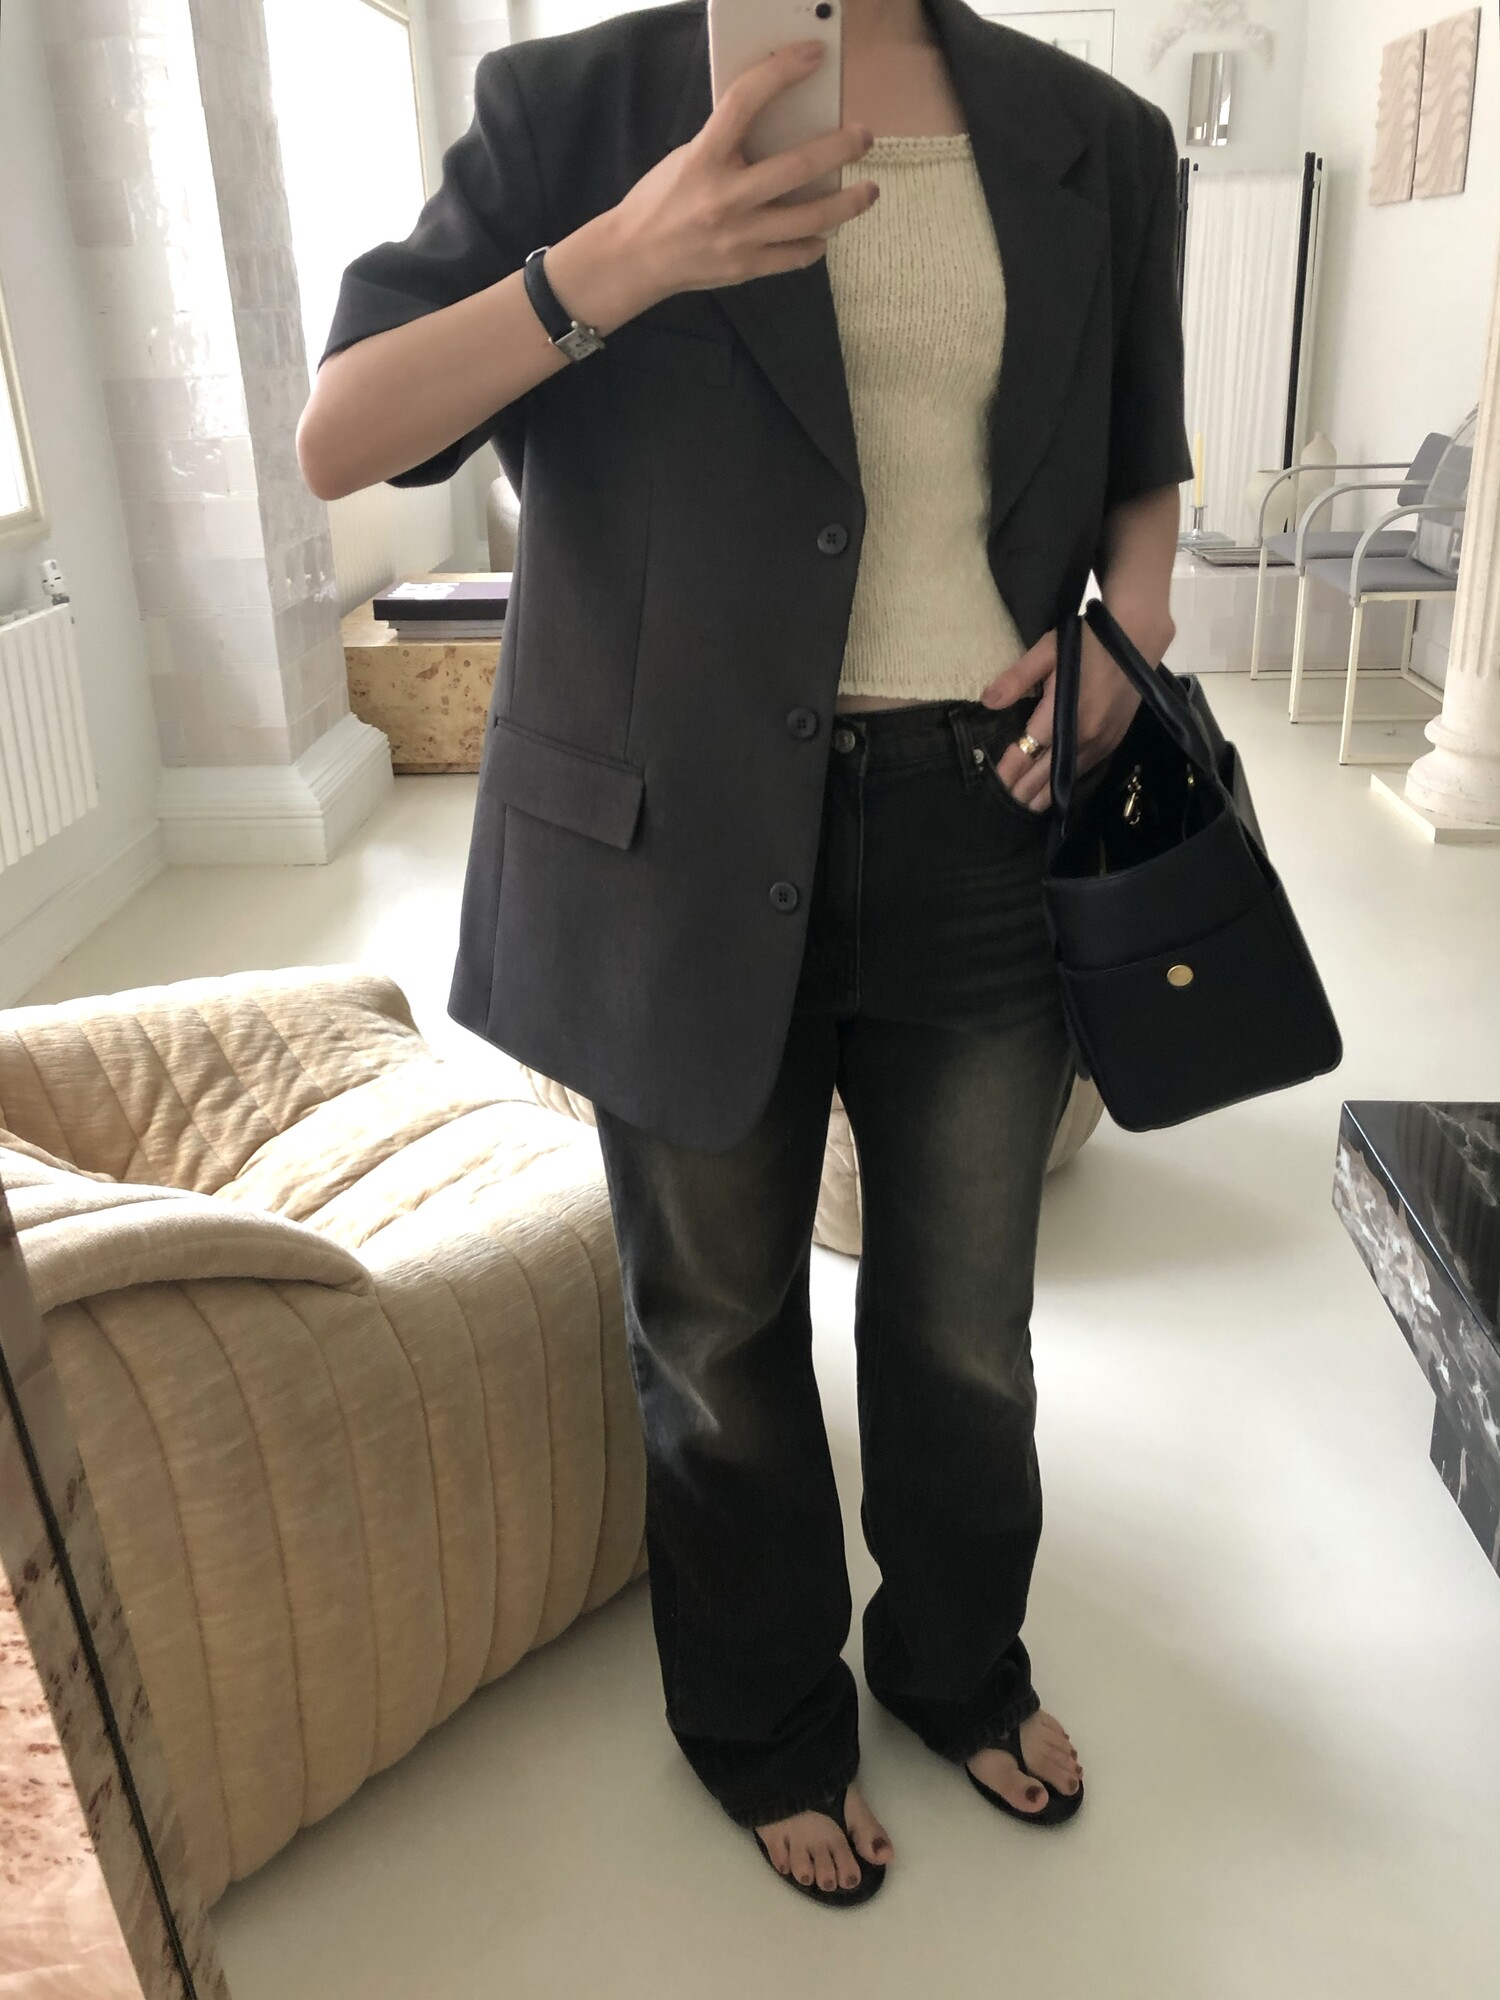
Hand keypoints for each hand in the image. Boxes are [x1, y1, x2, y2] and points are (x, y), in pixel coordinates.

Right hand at [606, 41, 878, 302]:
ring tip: (868, 191)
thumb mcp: (688, 158)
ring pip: (809, 219)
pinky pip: (795, 255)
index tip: (814, 55)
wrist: (635, 258)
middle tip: (864, 137)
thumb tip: (782, 124)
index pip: (744, 102)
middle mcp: (724, 198)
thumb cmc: (663, 200)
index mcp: (704, 158)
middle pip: (797, 168)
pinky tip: (825, 232)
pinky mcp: (746, 267)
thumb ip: (728, 144)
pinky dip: (815, 243)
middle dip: (840, 148)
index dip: (781, 71)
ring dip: (847, 204)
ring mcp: (738, 237)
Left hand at [978, 623, 1147, 813]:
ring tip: (1030, 806)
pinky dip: (1070, 781)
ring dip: (1048, 792)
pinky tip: (1061, 787)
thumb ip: (1016, 679)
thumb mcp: (1046, 652)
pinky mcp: (1115, 739)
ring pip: (1069, 776)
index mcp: (1061, 716)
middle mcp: (1082, 737)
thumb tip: (987, 702)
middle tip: (1007, 806)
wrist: (1138, 636)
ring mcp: (1102, 741)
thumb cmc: (1088, 641)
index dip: (1010, 772)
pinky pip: (1087, 768)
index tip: (995, 786)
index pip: (1027, 753)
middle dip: (1025, 790)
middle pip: (1046, 774)